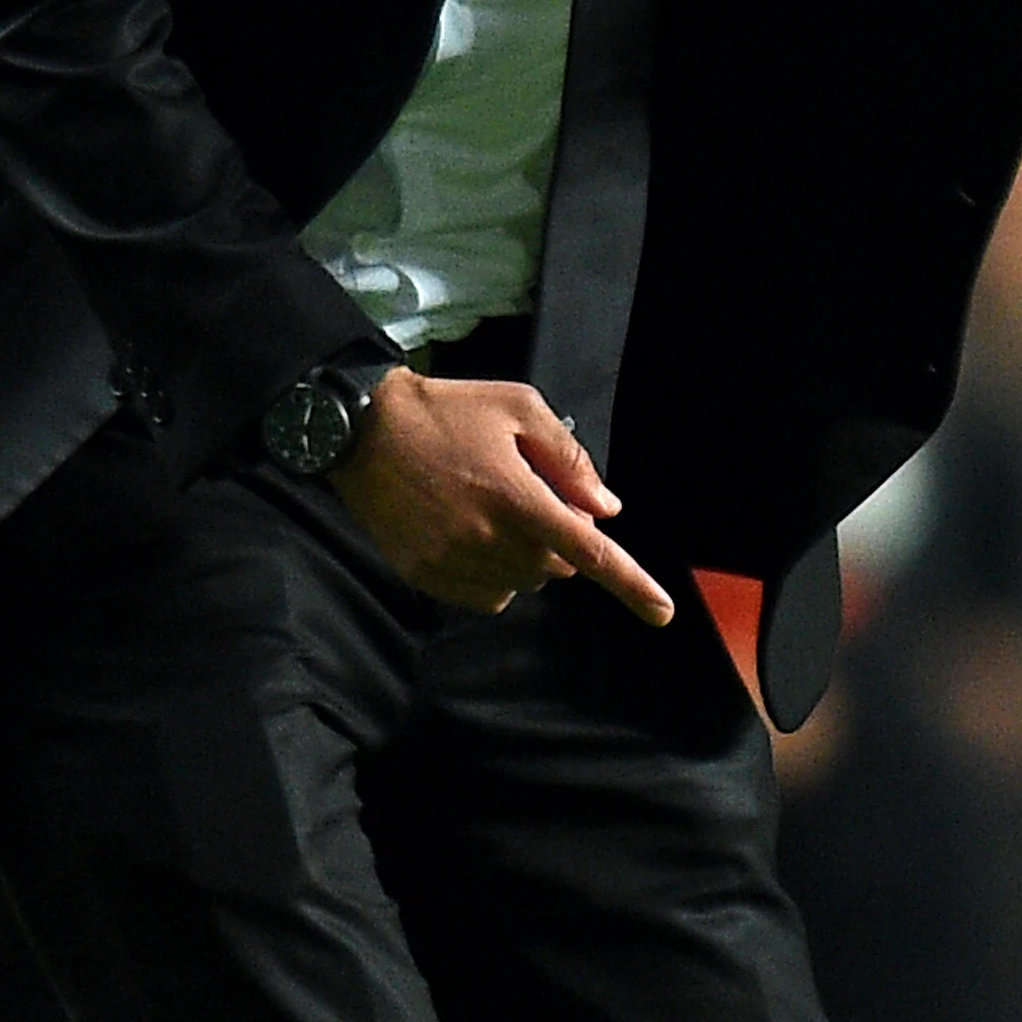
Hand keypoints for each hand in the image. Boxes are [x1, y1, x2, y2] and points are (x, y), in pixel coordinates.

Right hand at [326, 369, 675, 624]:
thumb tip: (604, 509)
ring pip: (522, 583)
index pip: (589, 553)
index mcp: (517, 497)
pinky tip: (470, 533)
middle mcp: (488, 539)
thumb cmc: (446, 411)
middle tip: (529, 495)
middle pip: (557, 567)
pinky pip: (486, 596)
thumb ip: (569, 458)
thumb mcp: (518, 408)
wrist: (359, 429)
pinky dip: (493, 575)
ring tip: (489, 507)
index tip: (662, 613)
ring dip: (524, 556)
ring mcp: (453, 562)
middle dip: (558, 537)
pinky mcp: (425, 576)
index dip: (632, 585)